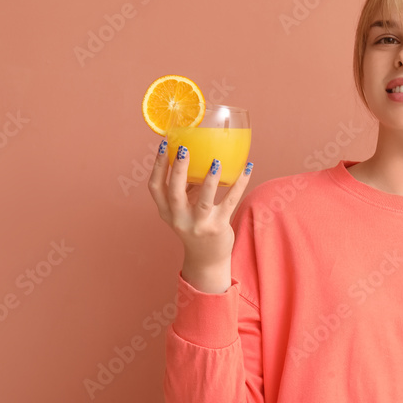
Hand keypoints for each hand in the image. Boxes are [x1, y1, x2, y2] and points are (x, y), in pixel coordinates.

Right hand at [148, 140, 252, 269]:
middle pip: (174, 192)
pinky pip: (230, 202)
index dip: (158, 165)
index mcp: (166, 211)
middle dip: (178, 169)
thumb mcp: (183, 208)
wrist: (207, 258)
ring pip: (203, 200)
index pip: (155, 187)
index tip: (165, 145)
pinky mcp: (218, 227)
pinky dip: (239, 184)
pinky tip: (247, 168)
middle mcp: (179, 219)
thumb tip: (194, 154)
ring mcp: (198, 225)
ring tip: (216, 161)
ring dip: (209, 180)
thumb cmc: (195, 225)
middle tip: (184, 149)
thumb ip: (185, 186)